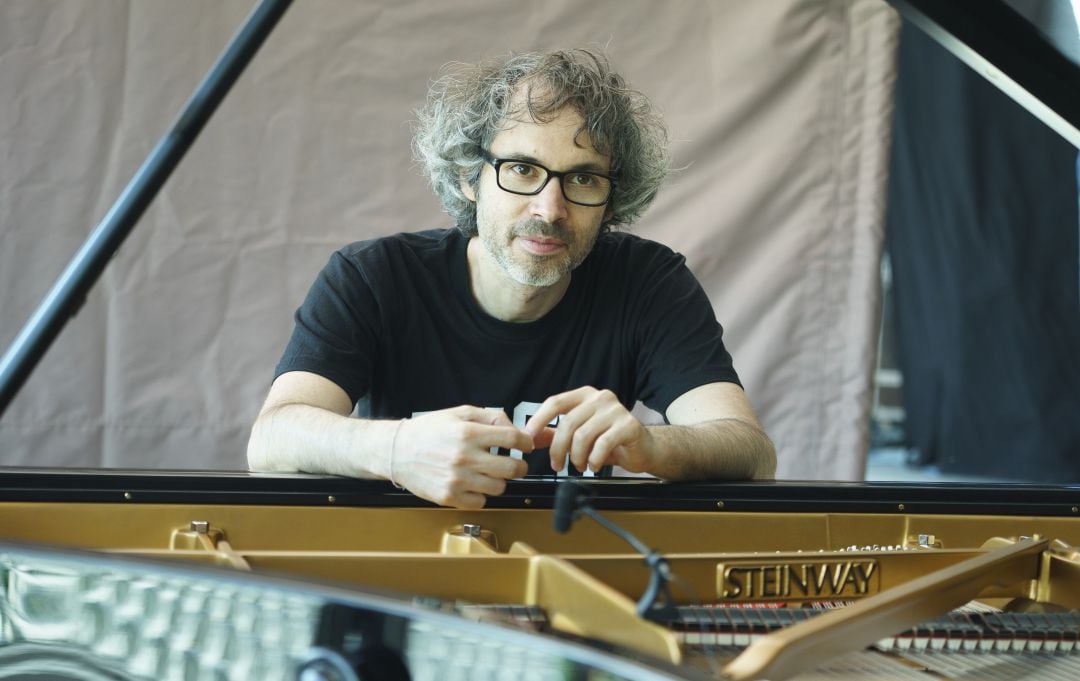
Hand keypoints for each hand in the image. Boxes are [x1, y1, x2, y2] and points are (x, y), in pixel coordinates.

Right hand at [391, 405, 532, 508]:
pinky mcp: (448, 497)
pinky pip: (481, 502)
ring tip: (487, 473)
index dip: (526, 443)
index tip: (526, 446)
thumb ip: (489, 416)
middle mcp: (464, 457)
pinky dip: (481, 495)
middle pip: (512, 468)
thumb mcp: (459, 413)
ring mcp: (456, 480)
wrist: (396, 451)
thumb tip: (514, 428)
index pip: (513, 439)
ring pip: (499, 488)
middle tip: (514, 464)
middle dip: (519, 466)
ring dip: (498, 481)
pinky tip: (472, 484)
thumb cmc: (428, 431)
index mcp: (468, 433)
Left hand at [523, 387, 657, 474]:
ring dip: (577, 457)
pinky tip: (594, 465)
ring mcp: (616, 410)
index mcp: (585, 395)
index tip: (528, 437)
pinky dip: (594, 460)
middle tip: (557, 465)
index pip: (556, 402)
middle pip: (568, 423)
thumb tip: (530, 437)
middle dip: (558, 449)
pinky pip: (602, 445)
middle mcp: (600, 398)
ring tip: (580, 466)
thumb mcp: (579, 435)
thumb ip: (555, 434)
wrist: (644, 449)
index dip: (539, 420)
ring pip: (583, 436)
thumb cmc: (610, 440)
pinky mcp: (629, 425)